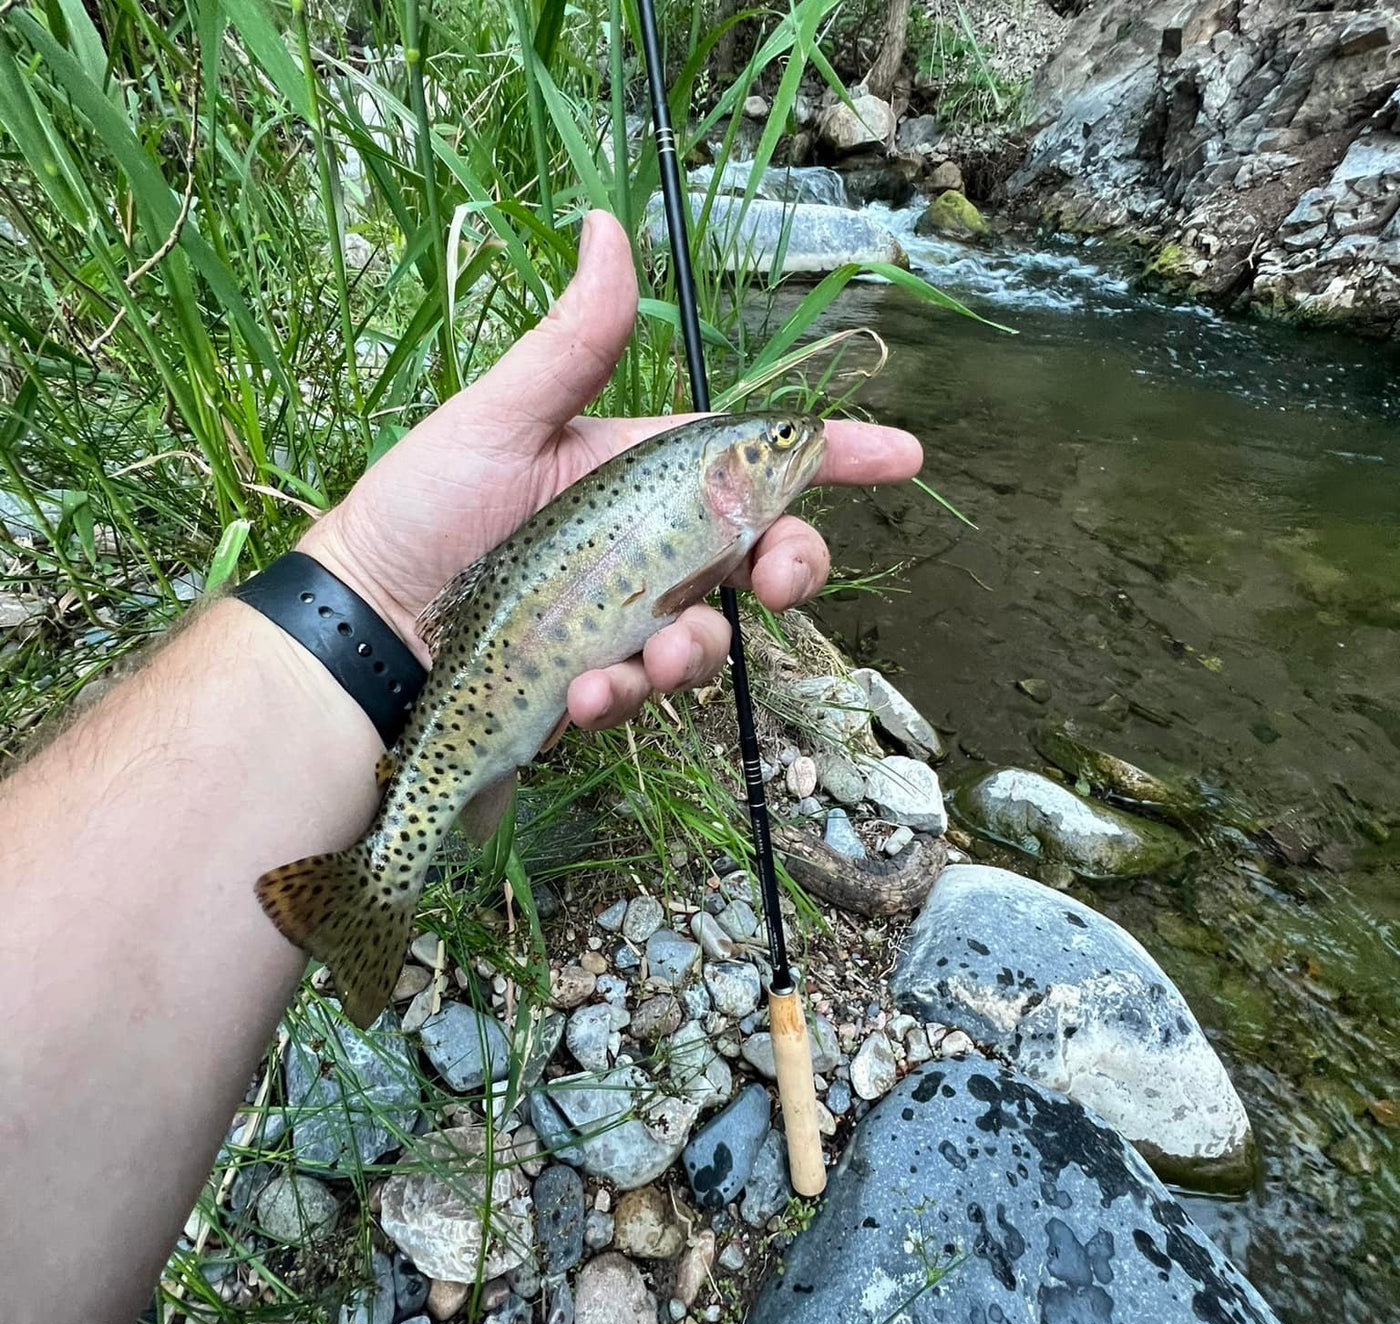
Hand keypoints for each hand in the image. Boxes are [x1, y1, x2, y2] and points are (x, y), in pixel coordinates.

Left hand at [301, 210, 920, 730]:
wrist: (363, 625)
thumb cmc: (423, 509)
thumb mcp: (499, 420)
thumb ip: (573, 343)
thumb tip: (607, 225)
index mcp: (637, 475)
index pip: (749, 457)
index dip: (830, 455)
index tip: (900, 455)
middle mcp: (644, 549)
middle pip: (757, 556)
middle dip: (793, 569)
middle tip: (784, 584)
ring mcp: (622, 620)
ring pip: (708, 637)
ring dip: (694, 652)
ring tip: (641, 660)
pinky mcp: (596, 682)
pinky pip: (641, 692)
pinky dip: (623, 696)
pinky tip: (582, 695)